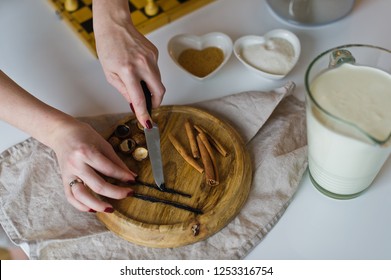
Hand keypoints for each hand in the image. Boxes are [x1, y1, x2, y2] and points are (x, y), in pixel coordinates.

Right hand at [51, 120, 135, 212]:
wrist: (61, 132)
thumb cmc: (84, 135)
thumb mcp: (103, 144)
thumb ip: (116, 161)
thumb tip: (131, 175)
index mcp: (86, 153)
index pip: (109, 169)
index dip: (123, 176)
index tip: (133, 180)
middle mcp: (76, 165)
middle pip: (98, 185)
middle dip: (116, 192)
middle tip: (129, 193)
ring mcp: (68, 174)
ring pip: (82, 195)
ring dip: (97, 205)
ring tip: (110, 209)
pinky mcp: (63, 180)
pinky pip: (70, 197)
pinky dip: (81, 206)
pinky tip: (92, 209)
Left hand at [93, 0, 165, 127]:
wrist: (115, 25)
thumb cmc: (108, 47)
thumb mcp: (110, 73)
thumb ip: (124, 91)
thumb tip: (135, 104)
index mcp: (128, 70)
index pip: (139, 98)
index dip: (143, 113)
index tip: (146, 123)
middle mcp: (143, 64)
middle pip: (159, 91)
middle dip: (156, 103)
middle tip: (149, 107)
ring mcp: (151, 58)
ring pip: (159, 81)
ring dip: (152, 89)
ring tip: (140, 85)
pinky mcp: (155, 53)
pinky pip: (156, 71)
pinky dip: (150, 76)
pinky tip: (140, 70)